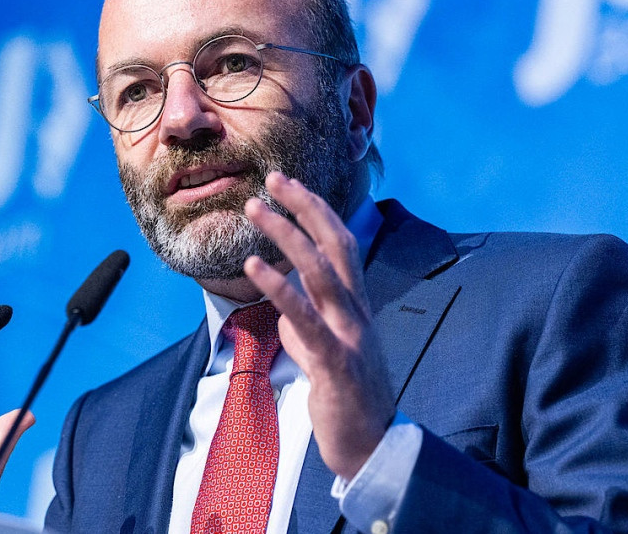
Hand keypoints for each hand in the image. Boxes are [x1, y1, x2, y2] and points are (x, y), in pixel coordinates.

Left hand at [243, 172, 393, 479]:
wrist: (374, 448)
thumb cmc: (348, 397)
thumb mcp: (324, 352)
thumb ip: (307, 325)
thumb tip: (285, 306)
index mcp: (355, 306)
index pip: (340, 244)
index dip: (315, 210)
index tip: (285, 184)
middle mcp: (357, 312)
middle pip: (335, 245)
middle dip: (305, 207)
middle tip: (271, 179)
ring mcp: (349, 335)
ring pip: (321, 273)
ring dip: (286, 236)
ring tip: (255, 210)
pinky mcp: (336, 363)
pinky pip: (306, 319)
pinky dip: (279, 288)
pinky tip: (253, 267)